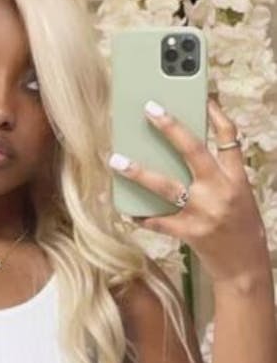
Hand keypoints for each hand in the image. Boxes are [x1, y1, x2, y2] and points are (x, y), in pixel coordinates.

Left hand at [109, 97, 270, 285]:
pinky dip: (142, 216)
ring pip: (167, 186)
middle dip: (170, 128)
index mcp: (236, 178)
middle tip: (149, 109)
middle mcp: (221, 191)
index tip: (201, 95)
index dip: (216, 114)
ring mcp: (204, 212)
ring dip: (139, 172)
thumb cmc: (241, 227)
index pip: (229, 138)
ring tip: (117, 160)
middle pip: (193, 151)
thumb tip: (183, 150)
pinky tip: (128, 210)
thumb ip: (218, 173)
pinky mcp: (190, 232)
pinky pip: (159, 221)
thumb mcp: (239, 194)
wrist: (246, 267)